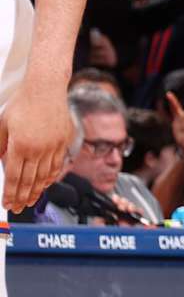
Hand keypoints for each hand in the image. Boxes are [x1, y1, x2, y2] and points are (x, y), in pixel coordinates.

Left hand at [0, 77, 74, 210]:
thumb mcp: (2, 125)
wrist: (46, 88)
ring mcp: (53, 146)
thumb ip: (0, 146)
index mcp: (20, 146)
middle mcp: (39, 149)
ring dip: (37, 191)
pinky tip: (46, 184)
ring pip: (45, 176)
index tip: (7, 203)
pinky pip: (57, 165)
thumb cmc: (22, 103)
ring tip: (31, 201)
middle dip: (22, 197)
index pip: (13, 177)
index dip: (10, 193)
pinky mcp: (64, 141)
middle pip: (29, 180)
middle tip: (18, 207)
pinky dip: (51, 177)